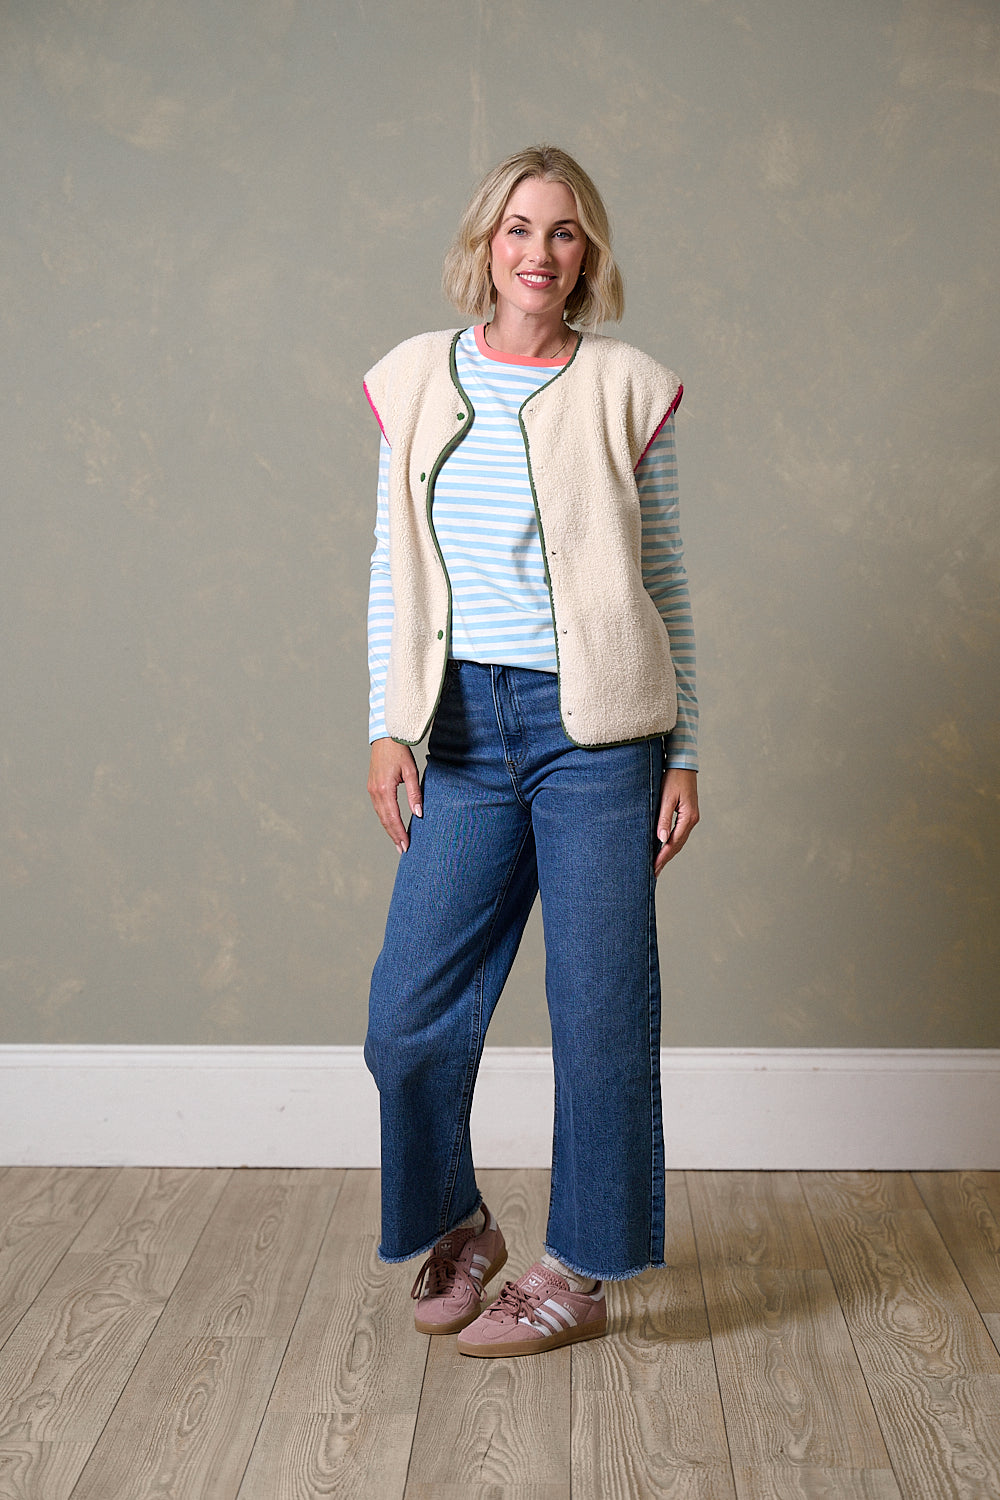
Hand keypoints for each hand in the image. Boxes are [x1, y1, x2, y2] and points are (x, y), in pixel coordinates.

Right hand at [368, 738, 421, 853]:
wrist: (385, 737)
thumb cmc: (400, 752)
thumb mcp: (411, 772)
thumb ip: (415, 794)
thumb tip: (419, 814)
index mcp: (385, 789)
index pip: (393, 817)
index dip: (400, 833)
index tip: (406, 845)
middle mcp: (375, 792)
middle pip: (385, 820)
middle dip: (394, 836)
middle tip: (403, 850)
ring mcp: (371, 790)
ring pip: (380, 816)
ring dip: (389, 830)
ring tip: (398, 842)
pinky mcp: (372, 788)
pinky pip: (378, 808)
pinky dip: (385, 819)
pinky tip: (392, 825)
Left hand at [654, 767, 698, 875]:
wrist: (682, 764)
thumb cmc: (673, 778)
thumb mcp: (666, 798)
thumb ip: (664, 818)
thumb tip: (661, 839)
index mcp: (688, 817)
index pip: (674, 842)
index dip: (663, 856)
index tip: (654, 868)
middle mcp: (692, 820)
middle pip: (678, 845)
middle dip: (665, 859)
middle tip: (653, 873)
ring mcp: (691, 818)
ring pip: (678, 841)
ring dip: (668, 853)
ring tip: (657, 864)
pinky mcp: (687, 815)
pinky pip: (679, 833)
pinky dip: (670, 843)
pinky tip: (663, 848)